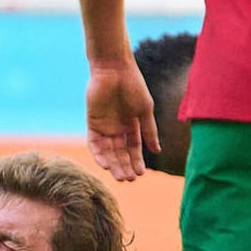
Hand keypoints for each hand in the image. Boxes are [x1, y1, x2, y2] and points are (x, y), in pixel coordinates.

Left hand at [85, 62, 158, 181]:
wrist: (115, 70)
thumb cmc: (133, 86)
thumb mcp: (144, 111)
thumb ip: (149, 131)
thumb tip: (157, 150)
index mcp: (132, 125)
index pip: (133, 148)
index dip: (136, 161)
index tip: (140, 174)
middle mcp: (117, 129)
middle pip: (120, 153)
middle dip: (125, 166)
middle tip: (129, 180)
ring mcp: (104, 127)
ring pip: (108, 152)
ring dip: (114, 165)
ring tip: (120, 177)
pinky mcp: (92, 124)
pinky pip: (95, 144)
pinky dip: (100, 155)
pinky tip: (106, 165)